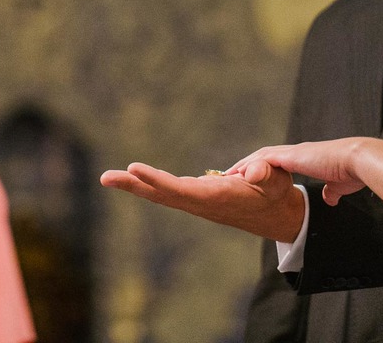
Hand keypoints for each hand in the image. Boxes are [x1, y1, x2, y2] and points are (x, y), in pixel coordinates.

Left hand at [100, 159, 304, 241]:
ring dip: (135, 184)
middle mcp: (200, 203)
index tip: (134, 168)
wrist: (276, 215)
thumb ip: (265, 174)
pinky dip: (148, 182)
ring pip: (160, 193)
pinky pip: (166, 190)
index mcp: (216, 199)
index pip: (180, 190)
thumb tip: (252, 170)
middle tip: (106, 177)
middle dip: (134, 185)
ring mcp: (196, 201)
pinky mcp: (196, 197)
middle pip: (161, 195)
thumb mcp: (276, 180)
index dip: (156, 180)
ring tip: (108, 177)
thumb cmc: (276, 192)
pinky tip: (133, 177)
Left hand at [231, 139, 368, 205]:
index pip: (278, 162)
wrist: (357, 161)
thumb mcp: (338, 186)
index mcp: (306, 158)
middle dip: (248, 165)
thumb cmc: (351, 173)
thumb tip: (330, 199)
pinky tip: (236, 174)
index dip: (262, 168)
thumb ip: (331, 191)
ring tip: (227, 175)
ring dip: (244, 165)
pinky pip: (262, 160)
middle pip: (264, 156)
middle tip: (230, 175)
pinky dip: (248, 166)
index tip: (250, 178)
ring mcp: (292, 153)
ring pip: (260, 156)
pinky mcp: (290, 156)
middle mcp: (296, 153)